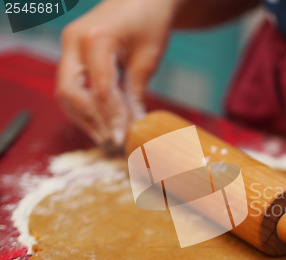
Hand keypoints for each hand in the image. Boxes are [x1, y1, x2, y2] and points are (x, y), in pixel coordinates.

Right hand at [56, 0, 177, 145]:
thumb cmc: (149, 21)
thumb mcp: (148, 58)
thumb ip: (136, 92)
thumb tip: (134, 126)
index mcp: (96, 39)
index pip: (100, 89)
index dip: (111, 117)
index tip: (122, 138)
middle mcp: (74, 42)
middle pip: (70, 92)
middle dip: (90, 120)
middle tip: (111, 141)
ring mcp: (69, 47)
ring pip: (65, 92)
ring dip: (84, 118)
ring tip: (106, 137)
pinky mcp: (71, 54)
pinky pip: (70, 87)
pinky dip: (83, 107)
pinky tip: (100, 123)